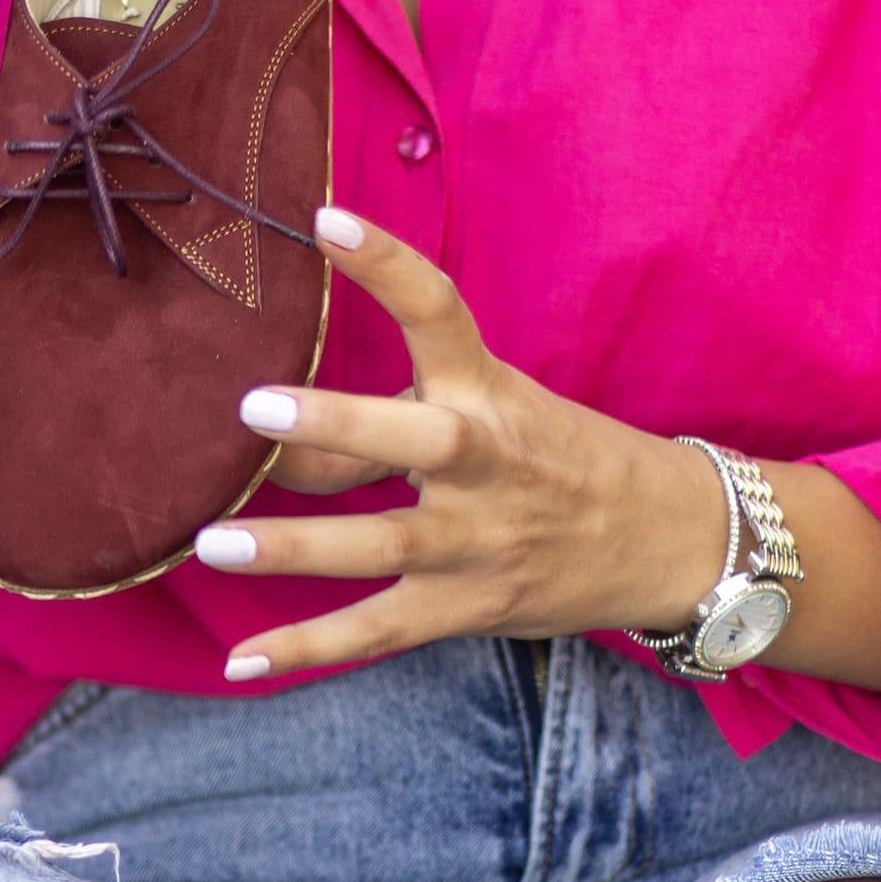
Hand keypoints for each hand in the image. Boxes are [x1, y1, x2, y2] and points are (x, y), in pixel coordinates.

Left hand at [197, 208, 726, 679]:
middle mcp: (484, 463)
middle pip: (415, 439)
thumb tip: (275, 434)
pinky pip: (378, 633)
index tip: (323, 219)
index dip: (386, 265)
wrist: (669, 539)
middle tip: (254, 410)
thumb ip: (392, 419)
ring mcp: (477, 541)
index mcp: (488, 392)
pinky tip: (242, 661)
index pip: (439, 312)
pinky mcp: (465, 607)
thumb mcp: (496, 408)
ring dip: (295, 549)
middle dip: (338, 425)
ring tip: (211, 544)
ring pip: (382, 545)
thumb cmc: (558, 457)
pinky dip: (309, 649)